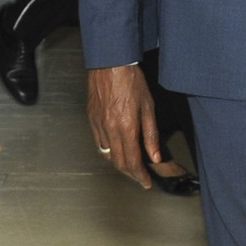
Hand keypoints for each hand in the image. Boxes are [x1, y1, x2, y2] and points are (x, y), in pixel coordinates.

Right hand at [86, 63, 160, 189]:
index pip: (132, 162)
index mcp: (126, 127)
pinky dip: (108, 151)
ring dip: (119, 163)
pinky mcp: (91, 118)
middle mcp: (110, 129)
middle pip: (118, 162)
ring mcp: (98, 124)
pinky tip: (116, 149)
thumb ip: (151, 134)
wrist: (110, 63)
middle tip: (140, 177)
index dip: (140, 176)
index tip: (146, 182)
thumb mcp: (148, 107)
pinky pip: (99, 142)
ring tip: (130, 165)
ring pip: (107, 154)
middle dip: (130, 174)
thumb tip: (154, 156)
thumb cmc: (131, 81)